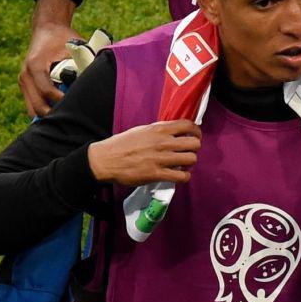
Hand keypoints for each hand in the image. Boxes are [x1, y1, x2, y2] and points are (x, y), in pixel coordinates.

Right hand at [20, 0, 80, 116]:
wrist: (48, 28)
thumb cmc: (65, 38)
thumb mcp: (76, 48)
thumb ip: (84, 65)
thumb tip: (99, 84)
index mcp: (36, 65)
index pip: (47, 92)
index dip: (62, 102)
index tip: (79, 106)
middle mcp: (25, 74)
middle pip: (38, 107)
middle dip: (56, 114)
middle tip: (76, 118)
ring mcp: (24, 81)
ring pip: (33, 109)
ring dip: (50, 115)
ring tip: (70, 117)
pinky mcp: (26, 85)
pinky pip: (33, 105)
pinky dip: (46, 111)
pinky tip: (62, 112)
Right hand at [87, 120, 201, 185]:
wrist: (105, 160)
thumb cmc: (122, 144)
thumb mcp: (141, 131)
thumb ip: (159, 131)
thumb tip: (174, 131)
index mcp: (158, 129)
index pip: (188, 125)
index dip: (196, 132)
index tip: (194, 136)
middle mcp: (162, 142)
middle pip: (194, 143)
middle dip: (194, 148)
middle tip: (188, 152)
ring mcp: (160, 158)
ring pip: (191, 159)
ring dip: (190, 163)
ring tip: (182, 164)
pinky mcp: (157, 174)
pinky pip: (182, 176)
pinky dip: (184, 176)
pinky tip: (178, 175)